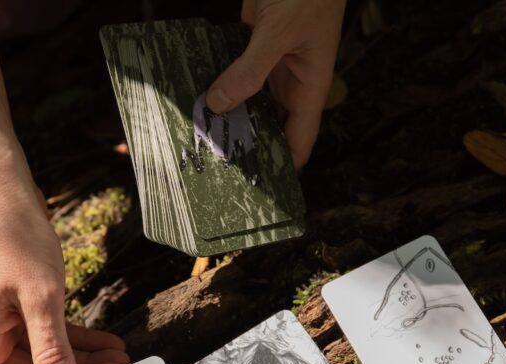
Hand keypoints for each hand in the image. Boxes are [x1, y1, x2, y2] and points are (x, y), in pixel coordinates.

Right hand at [0, 170, 128, 363]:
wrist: (2, 189)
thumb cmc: (13, 237)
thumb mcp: (40, 299)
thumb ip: (53, 353)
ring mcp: (2, 323)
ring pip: (44, 360)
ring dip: (83, 363)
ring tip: (120, 359)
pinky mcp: (19, 308)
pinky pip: (49, 336)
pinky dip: (78, 341)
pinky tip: (109, 342)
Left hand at [206, 0, 345, 168]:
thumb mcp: (278, 33)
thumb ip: (250, 69)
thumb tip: (218, 104)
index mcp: (310, 85)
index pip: (299, 140)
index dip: (282, 167)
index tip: (256, 189)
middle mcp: (291, 80)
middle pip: (270, 126)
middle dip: (247, 144)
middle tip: (215, 167)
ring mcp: (271, 63)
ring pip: (249, 101)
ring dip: (227, 114)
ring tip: (199, 137)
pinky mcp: (252, 44)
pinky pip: (234, 73)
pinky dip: (218, 84)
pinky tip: (195, 97)